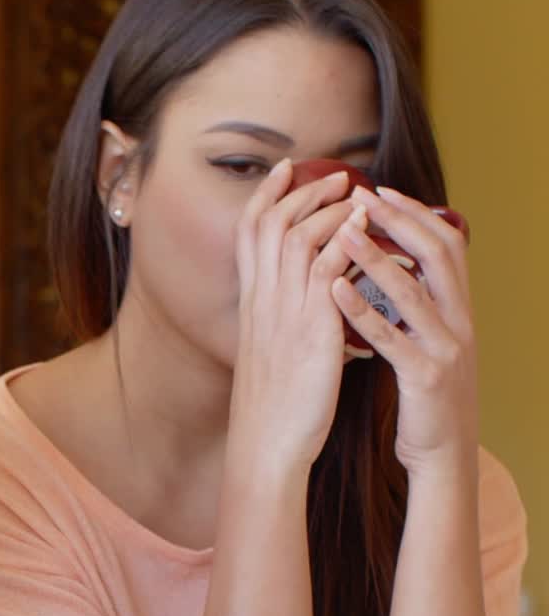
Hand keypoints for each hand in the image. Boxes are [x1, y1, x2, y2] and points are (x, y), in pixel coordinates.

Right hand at [230, 158, 361, 474]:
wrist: (267, 445)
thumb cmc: (274, 410)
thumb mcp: (272, 355)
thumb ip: (287, 321)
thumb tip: (316, 302)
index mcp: (252, 307)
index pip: (249, 235)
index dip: (266, 196)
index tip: (287, 170)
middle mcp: (262, 303)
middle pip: (270, 224)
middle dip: (301, 190)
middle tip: (336, 175)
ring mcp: (283, 314)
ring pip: (297, 237)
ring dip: (328, 209)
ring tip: (356, 196)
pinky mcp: (311, 330)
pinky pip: (327, 269)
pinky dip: (345, 242)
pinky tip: (365, 229)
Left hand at [334, 184, 478, 478]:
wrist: (444, 452)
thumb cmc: (426, 396)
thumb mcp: (427, 343)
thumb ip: (416, 308)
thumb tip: (394, 269)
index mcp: (458, 309)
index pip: (444, 244)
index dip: (415, 213)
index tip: (380, 189)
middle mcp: (459, 321)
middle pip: (437, 253)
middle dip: (399, 219)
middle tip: (361, 193)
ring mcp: (446, 348)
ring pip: (414, 291)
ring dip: (377, 256)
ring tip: (342, 230)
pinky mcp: (426, 378)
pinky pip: (391, 339)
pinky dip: (362, 311)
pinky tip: (334, 289)